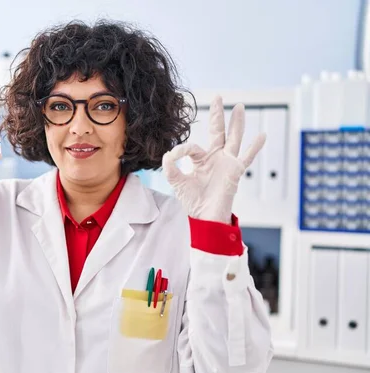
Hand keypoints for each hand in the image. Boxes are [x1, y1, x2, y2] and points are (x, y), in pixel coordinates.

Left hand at [162, 96, 265, 223]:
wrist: (204, 217)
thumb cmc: (193, 202)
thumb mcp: (177, 182)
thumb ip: (170, 167)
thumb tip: (167, 154)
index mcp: (201, 160)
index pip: (192, 146)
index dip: (181, 150)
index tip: (172, 156)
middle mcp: (215, 158)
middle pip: (217, 131)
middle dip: (217, 114)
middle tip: (218, 97)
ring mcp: (227, 163)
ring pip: (233, 138)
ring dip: (237, 123)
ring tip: (239, 106)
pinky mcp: (235, 171)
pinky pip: (246, 158)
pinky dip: (255, 147)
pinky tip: (262, 135)